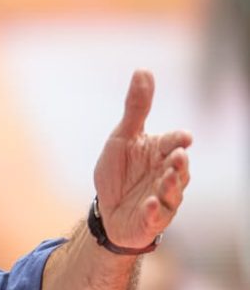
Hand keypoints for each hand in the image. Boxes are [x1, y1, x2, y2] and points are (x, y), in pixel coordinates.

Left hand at [93, 70, 191, 247]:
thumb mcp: (122, 137)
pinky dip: (155, 211)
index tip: (183, 138)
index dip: (178, 140)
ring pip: (174, 192)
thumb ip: (136, 107)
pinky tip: (149, 205)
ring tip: (166, 178)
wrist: (107, 209)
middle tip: (177, 156)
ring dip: (171, 185)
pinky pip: (157, 217)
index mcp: (160, 152)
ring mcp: (163, 198)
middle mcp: (167, 174)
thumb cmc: (119, 171)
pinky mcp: (153, 219)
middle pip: (179, 167)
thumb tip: (143, 70)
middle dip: (179, 163)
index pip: (174, 142)